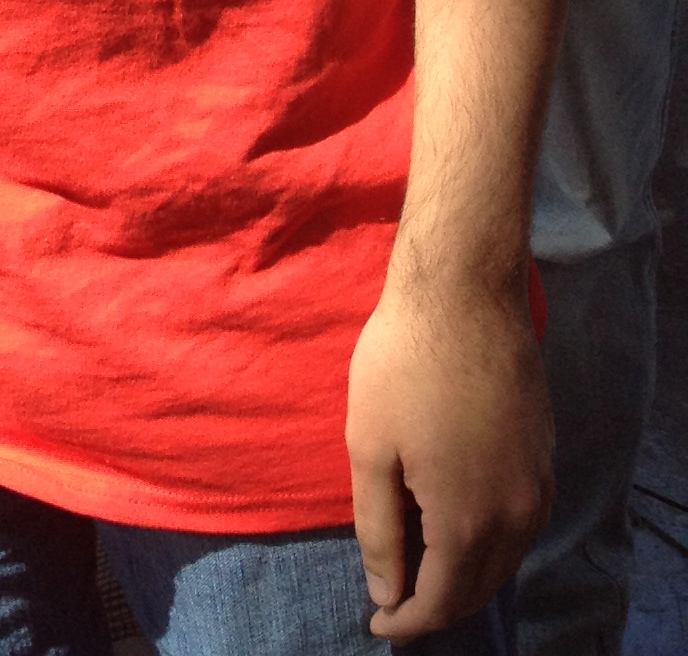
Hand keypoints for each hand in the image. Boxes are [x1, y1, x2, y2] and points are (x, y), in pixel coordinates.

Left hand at [345, 266, 550, 637]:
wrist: (463, 293)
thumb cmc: (402, 363)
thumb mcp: (370, 447)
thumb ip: (379, 531)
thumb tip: (386, 595)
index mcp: (468, 520)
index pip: (441, 601)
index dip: (407, 622)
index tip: (377, 625)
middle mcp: (517, 516)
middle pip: (478, 588)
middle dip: (436, 606)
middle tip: (394, 604)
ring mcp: (538, 486)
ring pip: (503, 560)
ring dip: (464, 577)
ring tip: (419, 569)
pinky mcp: (545, 457)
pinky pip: (519, 526)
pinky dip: (487, 544)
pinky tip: (456, 527)